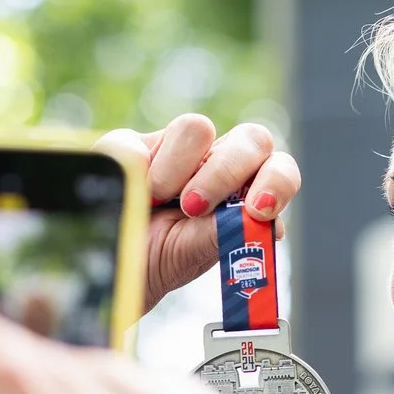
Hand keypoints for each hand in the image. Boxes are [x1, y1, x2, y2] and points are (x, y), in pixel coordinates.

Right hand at [97, 115, 301, 315]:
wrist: (113, 266)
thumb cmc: (164, 259)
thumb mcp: (199, 254)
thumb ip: (230, 234)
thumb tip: (272, 228)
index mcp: (246, 188)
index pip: (280, 168)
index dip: (276, 182)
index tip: (257, 210)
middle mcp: (219, 162)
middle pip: (252, 137)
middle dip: (225, 172)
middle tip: (194, 207)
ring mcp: (178, 148)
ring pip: (197, 127)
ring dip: (176, 172)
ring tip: (155, 202)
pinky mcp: (133, 143)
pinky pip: (137, 141)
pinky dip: (134, 172)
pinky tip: (128, 195)